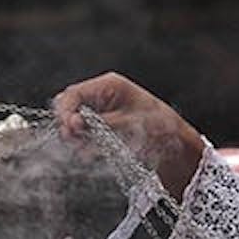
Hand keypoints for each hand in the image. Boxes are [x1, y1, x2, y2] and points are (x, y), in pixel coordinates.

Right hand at [53, 72, 204, 198]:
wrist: (173, 140)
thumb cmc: (157, 125)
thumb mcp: (127, 122)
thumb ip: (98, 122)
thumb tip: (73, 124)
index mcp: (108, 85)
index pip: (74, 93)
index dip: (66, 111)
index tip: (70, 129)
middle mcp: (101, 96)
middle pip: (70, 107)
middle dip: (70, 126)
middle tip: (76, 142)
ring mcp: (100, 111)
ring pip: (74, 124)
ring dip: (78, 139)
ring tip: (91, 151)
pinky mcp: (101, 126)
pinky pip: (84, 135)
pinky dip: (86, 145)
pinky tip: (95, 153)